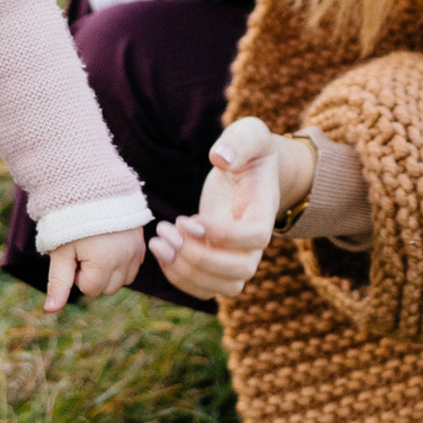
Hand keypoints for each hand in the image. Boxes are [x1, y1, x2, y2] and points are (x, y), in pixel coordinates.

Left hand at [44, 224, 146, 314]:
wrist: (91, 185)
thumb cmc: (71, 219)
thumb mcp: (61, 252)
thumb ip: (58, 283)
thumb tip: (50, 310)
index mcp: (105, 263)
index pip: (90, 289)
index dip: (77, 274)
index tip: (73, 253)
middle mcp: (126, 259)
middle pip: (108, 288)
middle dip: (94, 276)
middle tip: (83, 250)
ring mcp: (136, 250)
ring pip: (124, 279)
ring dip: (109, 271)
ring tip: (96, 247)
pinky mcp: (141, 241)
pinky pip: (134, 265)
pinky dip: (122, 262)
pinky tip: (109, 245)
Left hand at [148, 119, 313, 301]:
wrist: (249, 171)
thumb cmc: (249, 150)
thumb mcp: (250, 134)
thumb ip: (240, 142)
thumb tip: (220, 159)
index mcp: (264, 211)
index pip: (256, 238)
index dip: (225, 236)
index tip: (193, 218)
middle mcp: (255, 242)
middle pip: (240, 272)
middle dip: (199, 258)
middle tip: (168, 228)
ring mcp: (238, 256)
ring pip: (223, 288)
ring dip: (186, 272)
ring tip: (159, 241)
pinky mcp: (219, 262)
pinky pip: (205, 288)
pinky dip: (179, 278)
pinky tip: (160, 250)